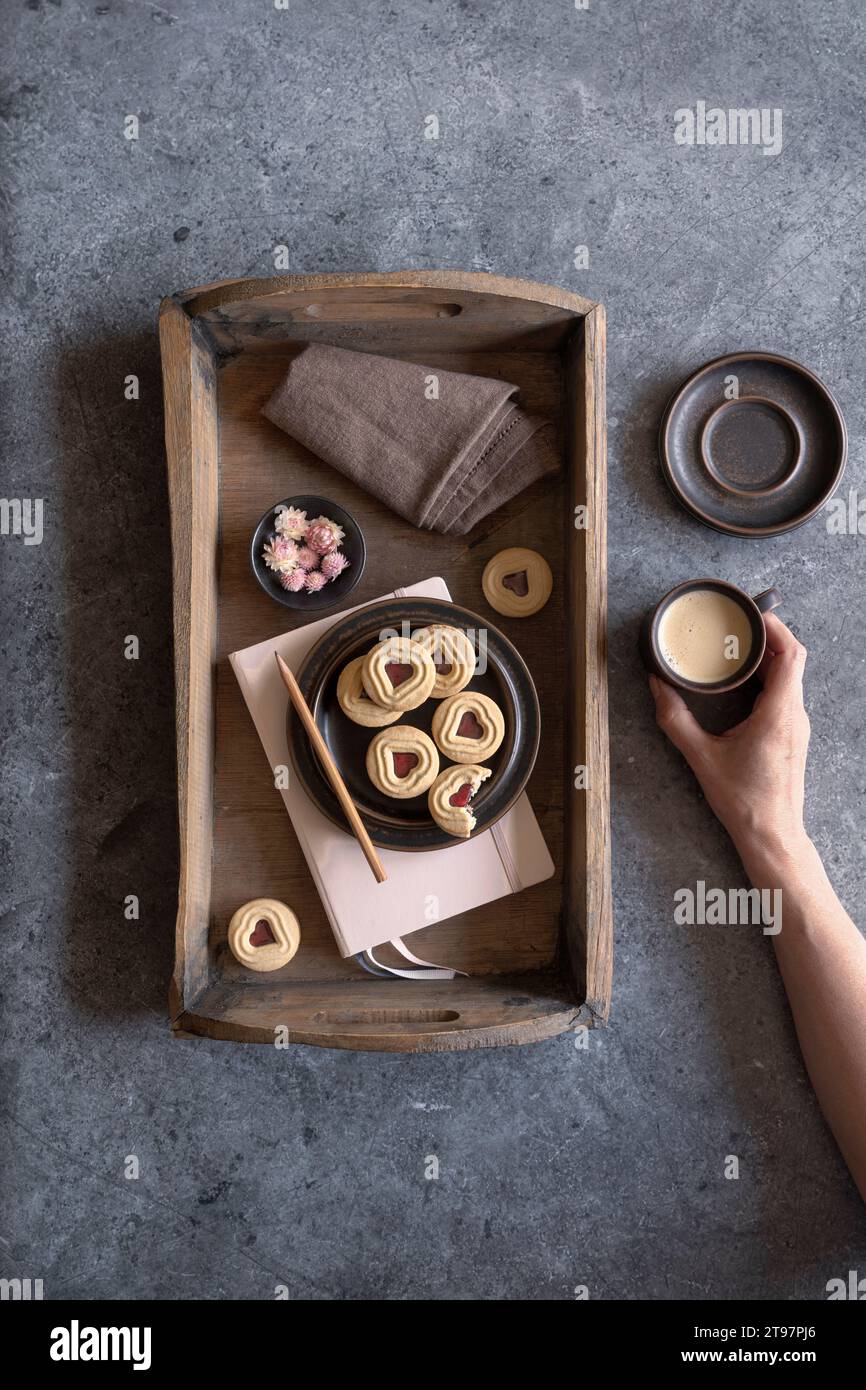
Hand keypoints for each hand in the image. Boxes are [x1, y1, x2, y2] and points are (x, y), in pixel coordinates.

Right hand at [649, 612, 810, 864]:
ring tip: (735, 648)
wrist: (772, 834)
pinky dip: (767, 678)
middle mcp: (794, 714)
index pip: (790, 654)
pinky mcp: (791, 734)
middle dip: (765, 636)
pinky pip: (785, 693)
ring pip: (790, 676)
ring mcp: (797, 725)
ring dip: (765, 658)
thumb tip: (657, 687)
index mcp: (778, 713)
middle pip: (791, 659)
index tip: (751, 614)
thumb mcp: (701, 757)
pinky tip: (742, 680)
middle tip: (736, 625)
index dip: (775, 627)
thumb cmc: (743, 801)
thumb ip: (675, 719)